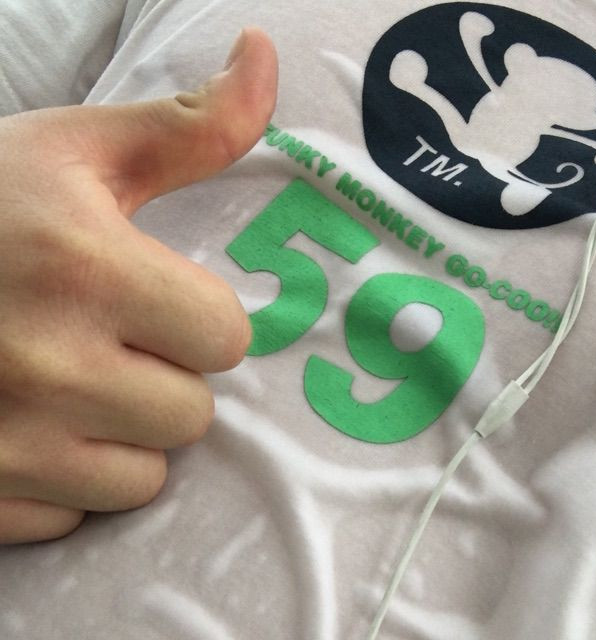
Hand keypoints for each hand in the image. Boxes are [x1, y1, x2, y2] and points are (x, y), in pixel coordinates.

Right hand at [0, 28, 277, 543]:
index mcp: (84, 269)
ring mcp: (2, 446)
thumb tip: (265, 56)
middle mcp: (44, 366)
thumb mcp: (80, 151)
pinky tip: (26, 428)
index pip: (226, 337)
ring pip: (141, 476)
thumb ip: (191, 126)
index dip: (202, 319)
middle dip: (166, 379)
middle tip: (113, 342)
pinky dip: (63, 479)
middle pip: (191, 414)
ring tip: (75, 386)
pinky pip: (72, 515)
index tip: (162, 299)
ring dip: (124, 436)